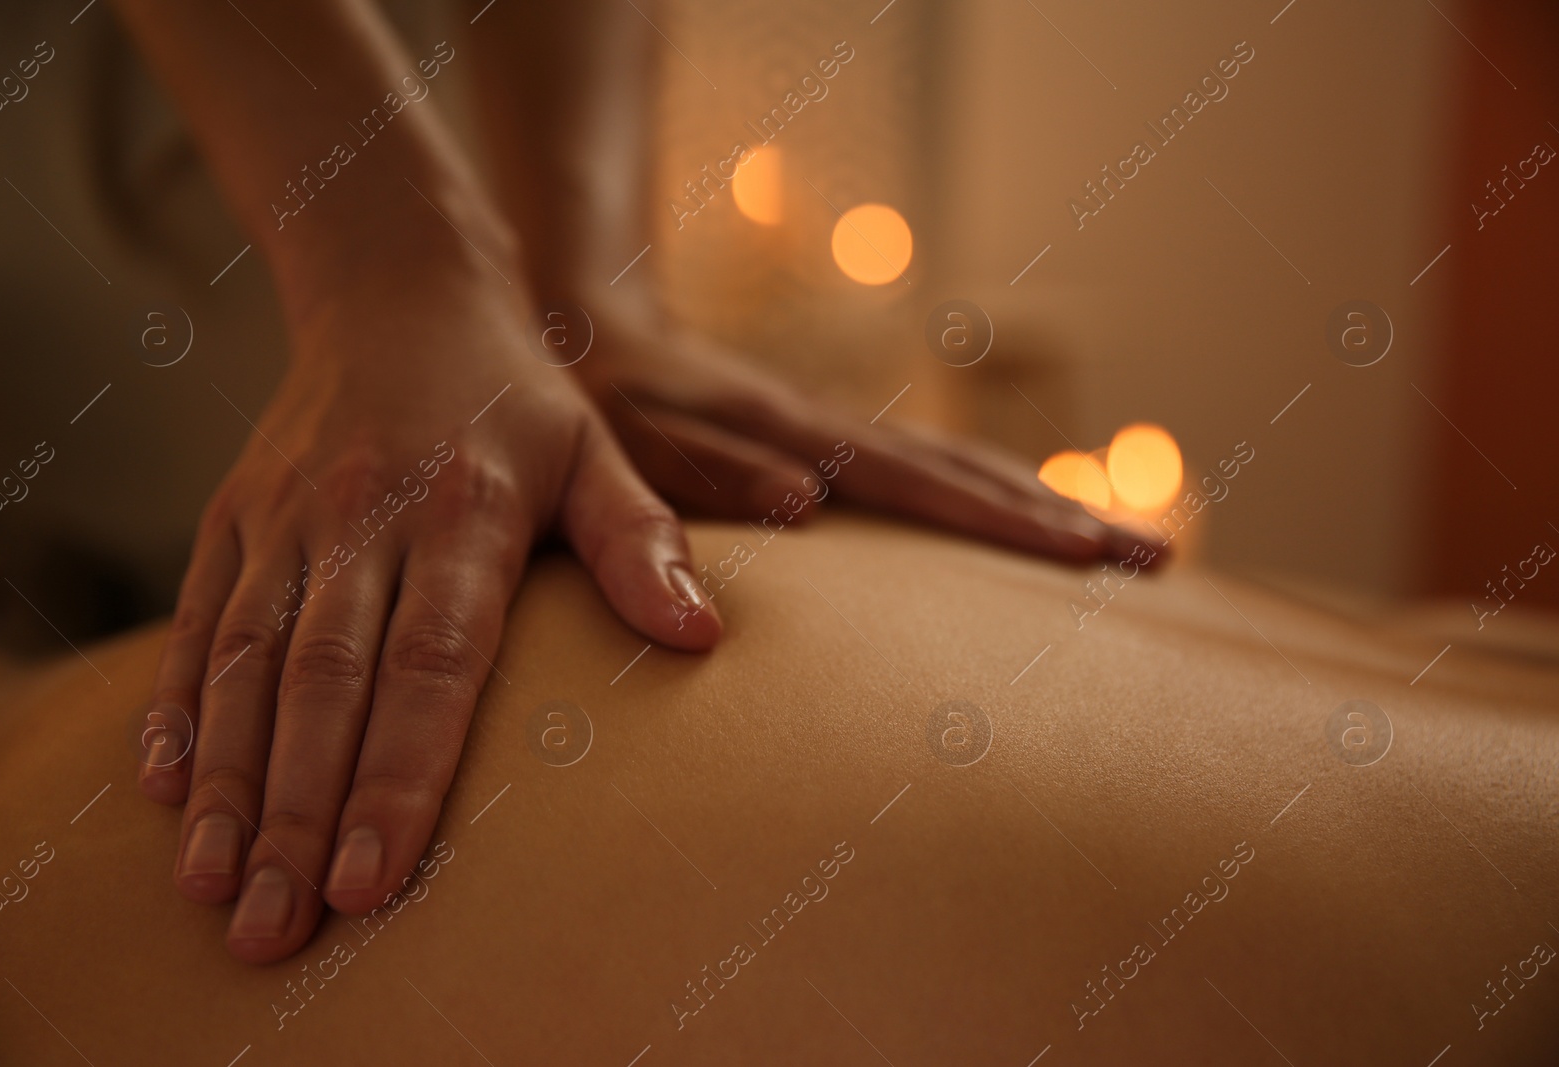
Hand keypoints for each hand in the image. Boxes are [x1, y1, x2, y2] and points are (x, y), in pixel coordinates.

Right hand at [137, 266, 719, 963]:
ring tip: (213, 885)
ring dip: (225, 779)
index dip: (399, 775)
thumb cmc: (517, 398)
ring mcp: (286, 517)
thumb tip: (701, 639)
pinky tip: (160, 786)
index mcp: (462, 513)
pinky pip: (195, 618)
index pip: (430, 665)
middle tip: (275, 926)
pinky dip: (175, 704)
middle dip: (295, 811)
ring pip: (244, 662)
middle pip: (324, 684)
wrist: (402, 292)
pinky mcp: (233, 514)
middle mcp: (362, 519)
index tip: (373, 879)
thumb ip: (643, 544)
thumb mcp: (597, 453)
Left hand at [565, 294, 1163, 565]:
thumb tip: (810, 505)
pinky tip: (1029, 526)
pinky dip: (995, 500)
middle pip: (971, 475)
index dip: (1005, 522)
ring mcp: (846, 435)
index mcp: (799, 435)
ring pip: (964, 472)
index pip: (921, 483)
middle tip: (1155, 565)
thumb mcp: (634, 441)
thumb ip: (707, 474)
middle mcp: (839, 431)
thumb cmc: (608, 402)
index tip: (1085, 554)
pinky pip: (933, 477)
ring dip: (1046, 509)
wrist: (600, 330)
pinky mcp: (839, 445)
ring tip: (1128, 550)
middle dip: (1065, 520)